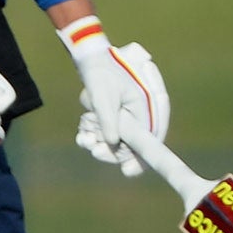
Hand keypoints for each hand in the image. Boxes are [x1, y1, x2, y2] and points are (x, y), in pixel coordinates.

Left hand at [61, 18, 169, 174]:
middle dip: (110, 151)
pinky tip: (83, 133)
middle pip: (129, 147)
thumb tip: (113, 144)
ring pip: (113, 144)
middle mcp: (139, 119)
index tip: (128, 171)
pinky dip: (92, 137)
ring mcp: (125, 121)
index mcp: (146, 111)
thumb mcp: (104, 97)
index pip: (149, 142)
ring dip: (97, 143)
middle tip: (94, 149)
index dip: (141, 159)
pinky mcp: (112, 121)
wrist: (92, 61)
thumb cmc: (102, 75)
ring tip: (84, 136)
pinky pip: (103, 137)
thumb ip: (108, 119)